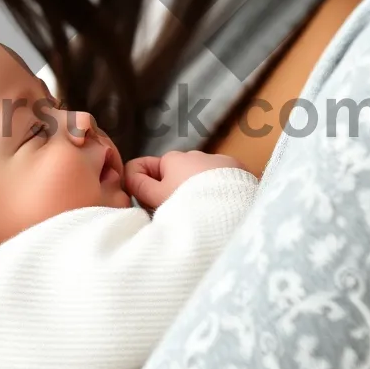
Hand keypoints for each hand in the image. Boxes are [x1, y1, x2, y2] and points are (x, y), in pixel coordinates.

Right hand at [124, 150, 243, 209]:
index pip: (151, 168)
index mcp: (173, 158)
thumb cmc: (188, 204)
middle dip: (177, 190)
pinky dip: (221, 192)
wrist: (231, 211)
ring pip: (202, 178)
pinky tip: (224, 208)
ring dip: (200, 191)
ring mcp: (221, 161)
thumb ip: (139, 184)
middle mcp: (197, 154)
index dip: (149, 188)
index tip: (155, 206)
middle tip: (180, 214)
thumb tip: (128, 172)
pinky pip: (224, 181)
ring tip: (205, 214)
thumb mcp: (156, 197)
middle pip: (178, 174)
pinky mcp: (241, 171)